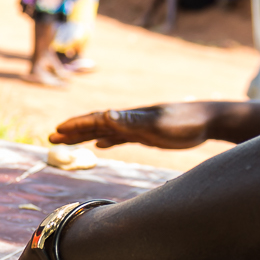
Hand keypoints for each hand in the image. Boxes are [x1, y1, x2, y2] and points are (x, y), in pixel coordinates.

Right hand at [51, 102, 219, 151]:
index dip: (75, 125)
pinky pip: (120, 137)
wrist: (208, 119)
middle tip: (51, 137)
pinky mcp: (147, 134)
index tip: (56, 130)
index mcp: (128, 117)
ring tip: (67, 141)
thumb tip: (105, 115)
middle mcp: (128, 119)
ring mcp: (137, 126)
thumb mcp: (156, 123)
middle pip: (94, 124)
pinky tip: (100, 144)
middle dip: (73, 131)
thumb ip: (130, 121)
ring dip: (85, 136)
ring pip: (104, 131)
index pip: (95, 119)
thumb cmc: (184, 121)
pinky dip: (106, 140)